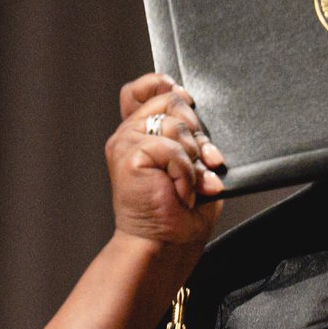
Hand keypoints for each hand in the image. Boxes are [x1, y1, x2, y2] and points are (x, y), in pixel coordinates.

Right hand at [108, 73, 225, 247]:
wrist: (166, 243)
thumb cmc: (181, 209)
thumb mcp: (192, 162)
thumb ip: (189, 134)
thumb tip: (193, 105)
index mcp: (141, 132)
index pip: (144, 87)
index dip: (166, 85)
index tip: (188, 102)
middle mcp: (129, 133)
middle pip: (170, 100)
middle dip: (196, 131)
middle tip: (202, 162)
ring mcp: (126, 142)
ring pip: (174, 125)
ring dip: (192, 160)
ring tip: (187, 186)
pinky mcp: (128, 155)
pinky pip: (171, 148)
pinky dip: (185, 173)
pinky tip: (179, 192)